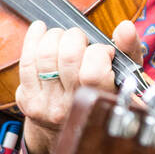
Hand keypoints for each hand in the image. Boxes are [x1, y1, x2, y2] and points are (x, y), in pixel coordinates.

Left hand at [15, 18, 141, 153]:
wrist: (73, 126)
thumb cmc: (103, 92)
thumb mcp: (125, 74)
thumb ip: (129, 49)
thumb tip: (126, 27)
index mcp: (100, 101)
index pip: (93, 72)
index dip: (98, 52)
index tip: (103, 51)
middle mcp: (72, 106)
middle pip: (68, 57)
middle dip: (75, 37)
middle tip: (80, 39)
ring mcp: (47, 105)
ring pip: (45, 55)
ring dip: (55, 36)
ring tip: (63, 37)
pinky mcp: (28, 100)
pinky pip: (26, 62)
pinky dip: (33, 39)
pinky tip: (40, 30)